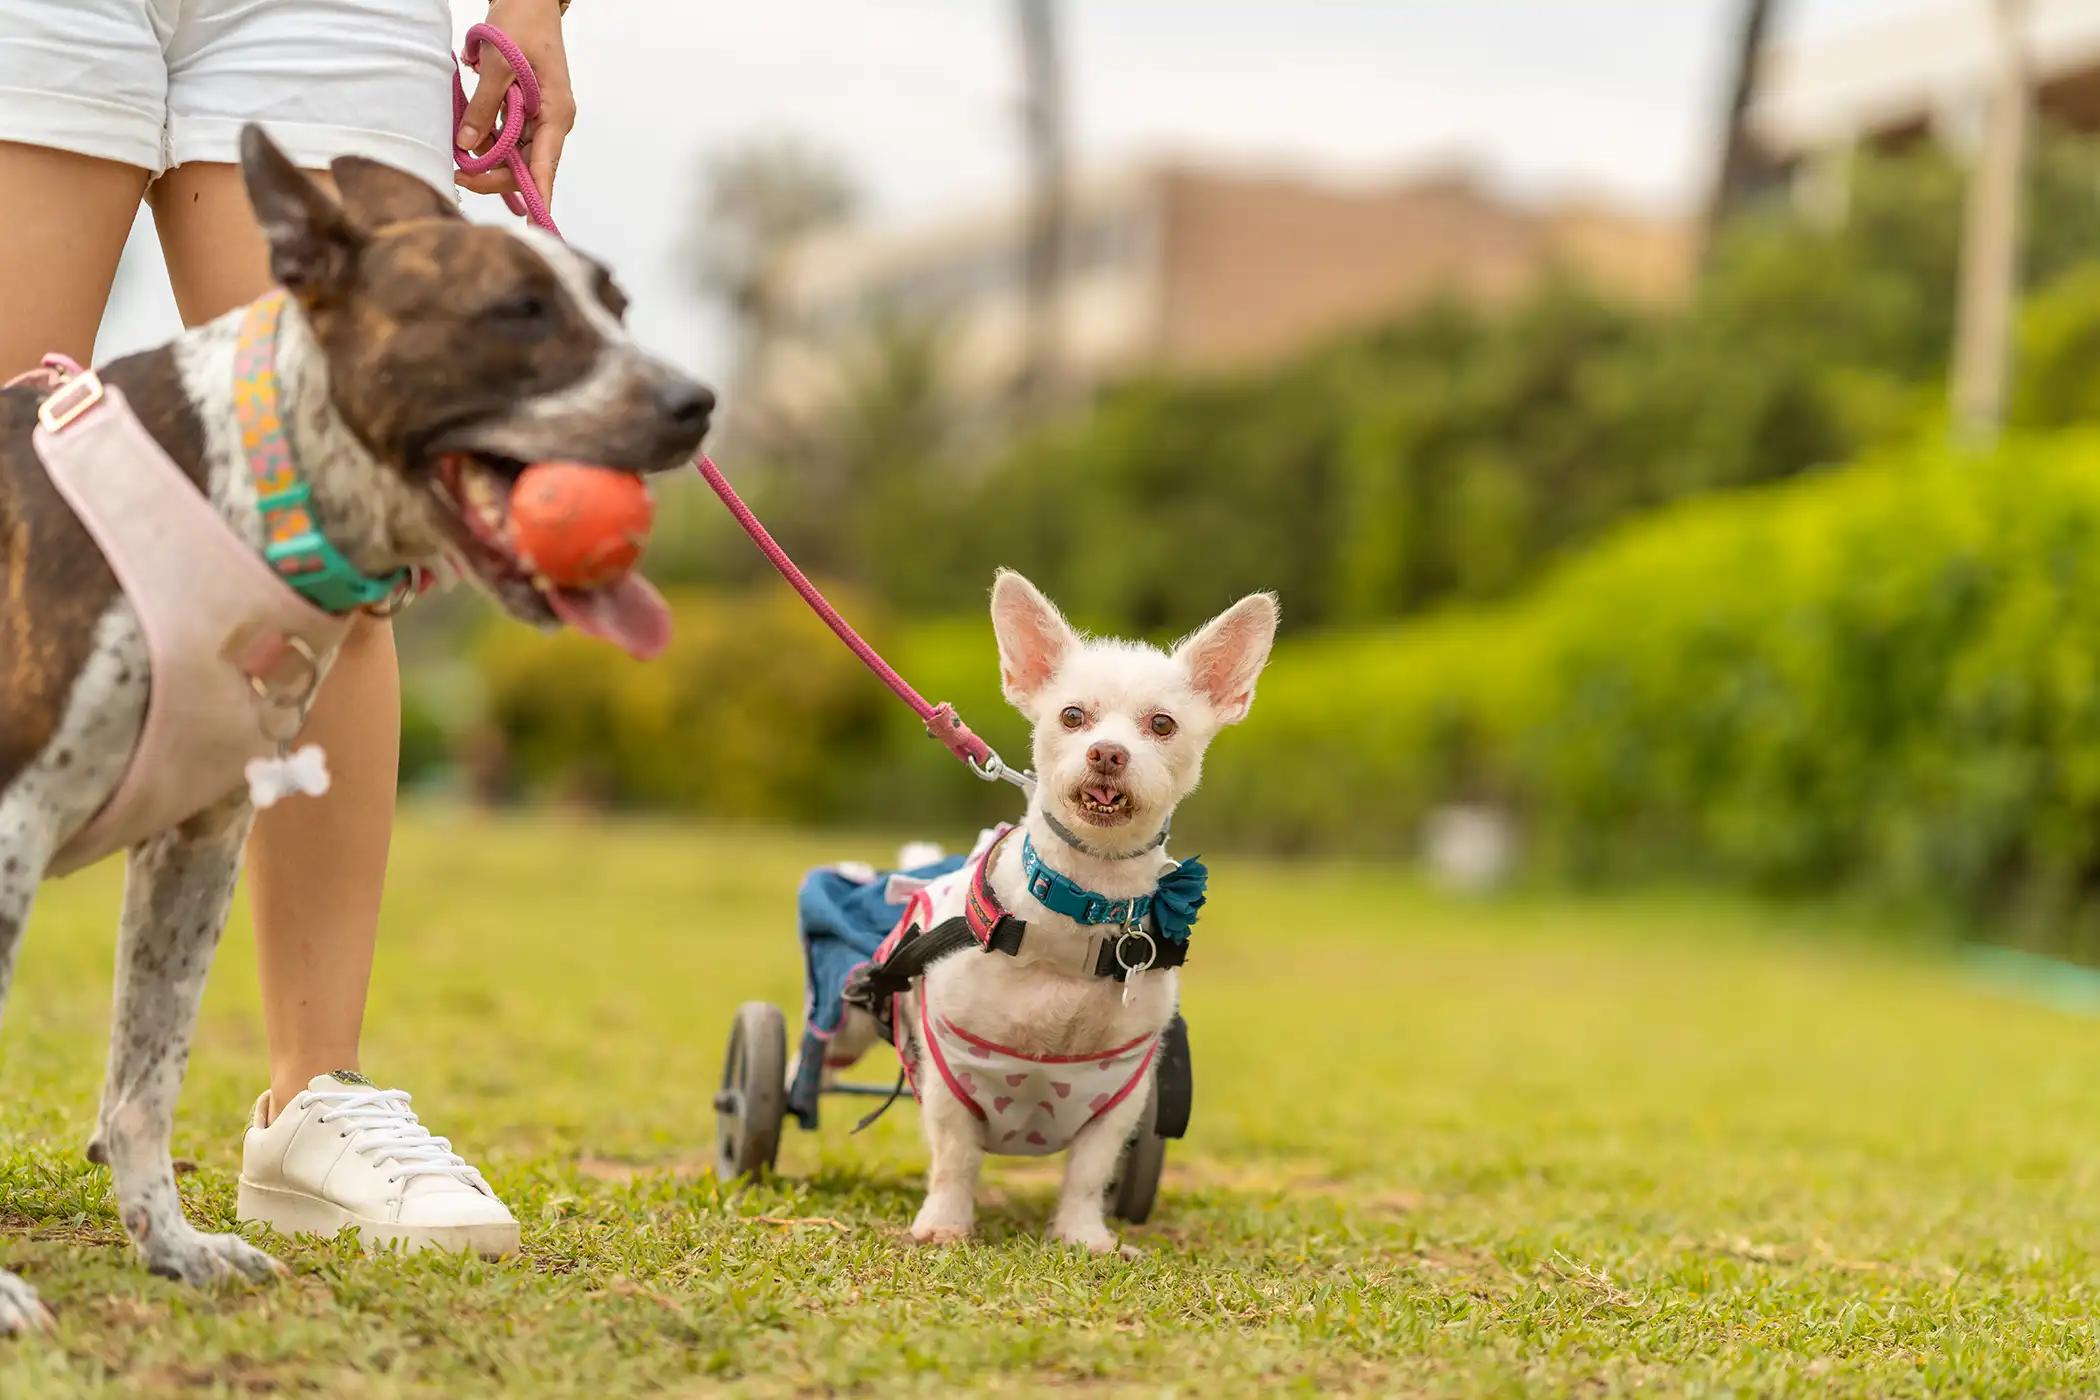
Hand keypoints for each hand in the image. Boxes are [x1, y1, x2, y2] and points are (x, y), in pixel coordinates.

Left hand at [456, 0, 574, 206]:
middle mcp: (552, 124)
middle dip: (494, 174)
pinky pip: (508, 139)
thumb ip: (485, 105)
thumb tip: (467, 143)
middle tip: (458, 174)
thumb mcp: (500, 63)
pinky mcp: (527, 113)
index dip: (538, 196)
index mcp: (556, 115)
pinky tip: (469, 143)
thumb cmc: (522, 26)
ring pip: (514, 155)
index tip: (535, 226)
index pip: (546, 166)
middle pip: (526, 166)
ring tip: (458, 154)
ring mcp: (540, 120)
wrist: (529, 0)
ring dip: (487, 158)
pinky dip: (488, 142)